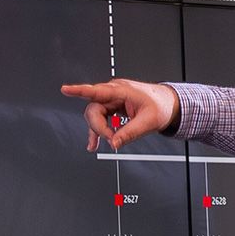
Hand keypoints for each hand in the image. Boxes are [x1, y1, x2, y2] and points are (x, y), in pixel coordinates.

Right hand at [61, 79, 179, 150]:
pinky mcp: (113, 108)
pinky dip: (99, 131)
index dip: (79, 90)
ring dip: (96, 130)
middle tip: (110, 139)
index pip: (97, 91)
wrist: (169, 104)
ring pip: (95, 115)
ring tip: (95, 146)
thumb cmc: (161, 106)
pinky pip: (101, 119)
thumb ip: (130, 133)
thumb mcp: (148, 122)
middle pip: (94, 109)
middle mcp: (114, 93)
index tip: (65, 89)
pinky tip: (94, 143)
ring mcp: (113, 101)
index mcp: (122, 90)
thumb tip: (114, 144)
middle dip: (98, 126)